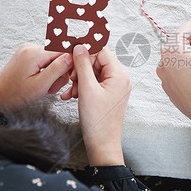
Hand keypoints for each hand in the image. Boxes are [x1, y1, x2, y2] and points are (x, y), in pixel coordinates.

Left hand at [0, 43, 72, 112]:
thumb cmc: (13, 94)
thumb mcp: (40, 85)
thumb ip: (58, 69)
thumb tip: (72, 57)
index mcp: (34, 53)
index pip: (63, 52)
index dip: (70, 66)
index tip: (69, 78)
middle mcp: (31, 48)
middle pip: (58, 56)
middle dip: (60, 73)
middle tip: (52, 87)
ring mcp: (28, 51)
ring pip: (53, 59)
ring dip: (53, 74)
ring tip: (45, 87)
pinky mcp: (26, 56)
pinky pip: (45, 61)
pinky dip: (46, 72)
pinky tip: (41, 82)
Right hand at [70, 45, 130, 166]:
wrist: (102, 144)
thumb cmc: (98, 121)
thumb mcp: (86, 89)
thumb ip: (82, 65)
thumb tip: (79, 46)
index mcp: (119, 75)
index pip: (102, 50)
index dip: (85, 51)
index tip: (71, 52)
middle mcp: (120, 78)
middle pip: (97, 60)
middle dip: (80, 68)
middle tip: (70, 78)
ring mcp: (115, 86)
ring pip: (93, 72)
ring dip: (79, 78)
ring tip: (71, 90)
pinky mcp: (109, 94)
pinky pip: (94, 83)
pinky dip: (82, 86)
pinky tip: (71, 95)